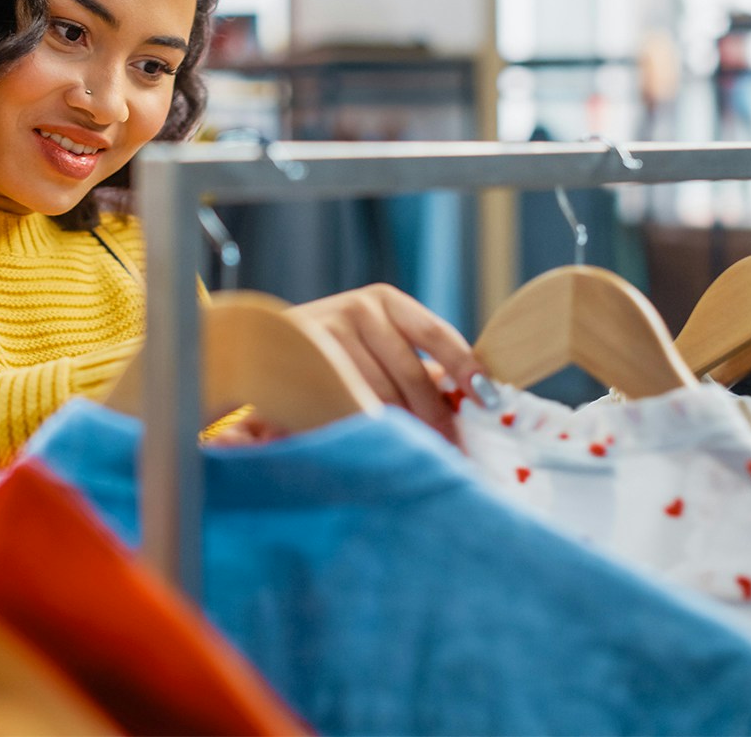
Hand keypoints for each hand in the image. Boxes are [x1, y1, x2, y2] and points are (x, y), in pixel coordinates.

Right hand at [285, 283, 480, 444]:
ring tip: (411, 449)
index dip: (465, 367)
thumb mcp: (374, 345)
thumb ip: (414, 366)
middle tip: (448, 448)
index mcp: (385, 301)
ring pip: (379, 395)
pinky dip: (364, 424)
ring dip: (399, 427)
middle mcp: (358, 308)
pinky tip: (373, 439)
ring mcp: (328, 330)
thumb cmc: (332, 356)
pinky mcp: (304, 359)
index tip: (489, 399)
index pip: (436, 334)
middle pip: (410, 375)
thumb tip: (469, 402)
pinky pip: (347, 402)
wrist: (262, 350)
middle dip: (432, 416)